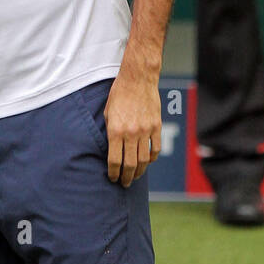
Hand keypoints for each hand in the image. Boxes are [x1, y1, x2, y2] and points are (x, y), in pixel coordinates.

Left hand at [104, 69, 161, 187]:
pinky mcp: (156, 126)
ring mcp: (146, 131)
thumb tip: (112, 150)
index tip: (112, 178)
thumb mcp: (107, 114)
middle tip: (124, 183)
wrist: (138, 79)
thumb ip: (110, 132)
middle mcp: (131, 133)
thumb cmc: (119, 94)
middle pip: (130, 164)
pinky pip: (155, 148)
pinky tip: (147, 162)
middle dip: (126, 177)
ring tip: (134, 176)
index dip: (113, 173)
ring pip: (144, 159)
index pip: (114, 161)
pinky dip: (152, 158)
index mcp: (115, 131)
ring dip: (139, 171)